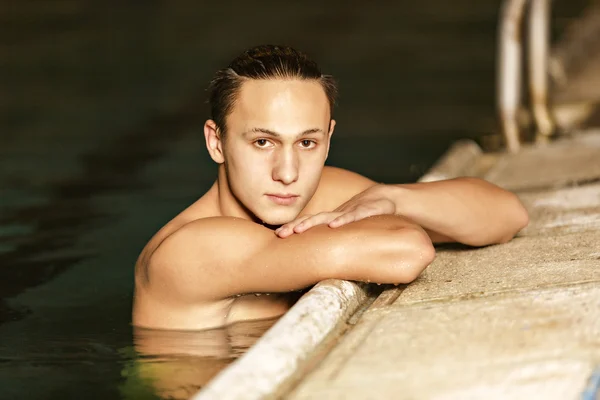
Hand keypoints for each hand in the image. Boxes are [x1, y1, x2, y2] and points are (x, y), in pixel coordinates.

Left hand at [275, 184, 395, 237]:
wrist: (385, 198)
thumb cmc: (364, 215)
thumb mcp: (349, 228)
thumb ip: (336, 239)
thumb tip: (323, 257)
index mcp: (330, 220)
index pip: (308, 223)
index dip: (293, 228)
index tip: (278, 235)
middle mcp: (335, 216)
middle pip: (311, 220)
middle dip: (294, 226)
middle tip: (280, 234)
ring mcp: (348, 212)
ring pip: (326, 218)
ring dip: (310, 223)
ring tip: (297, 230)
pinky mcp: (364, 211)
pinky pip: (352, 216)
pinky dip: (342, 221)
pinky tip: (333, 225)